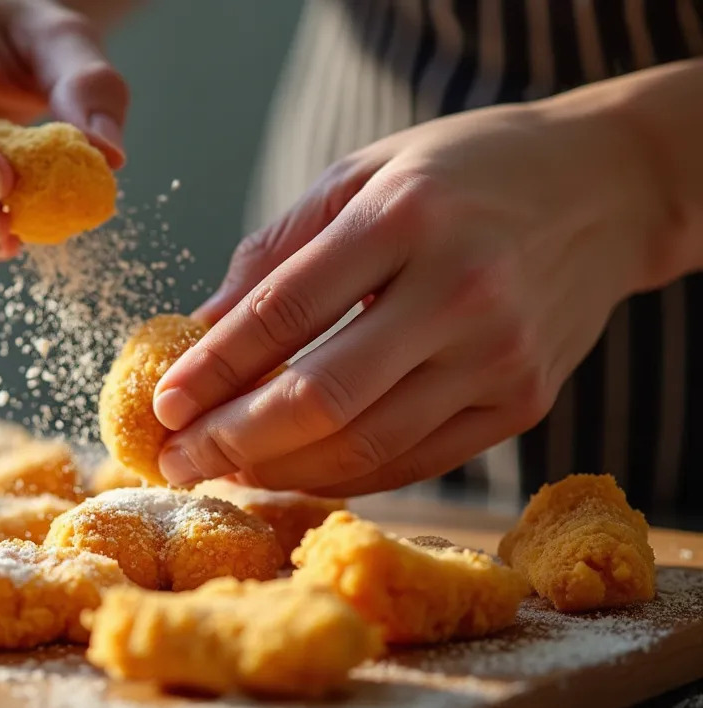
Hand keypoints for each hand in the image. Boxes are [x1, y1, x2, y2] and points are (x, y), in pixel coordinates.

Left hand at [152, 87, 688, 496]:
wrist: (606, 188)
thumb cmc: (461, 173)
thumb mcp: (359, 177)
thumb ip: (274, 256)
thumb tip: (195, 334)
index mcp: (405, 217)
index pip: (283, 313)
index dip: (212, 369)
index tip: (161, 407)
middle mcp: (460, 291)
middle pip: (322, 398)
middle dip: (231, 440)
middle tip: (176, 460)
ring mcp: (499, 356)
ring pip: (365, 446)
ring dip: (278, 469)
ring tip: (223, 468)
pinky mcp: (523, 403)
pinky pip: (413, 461)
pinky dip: (342, 475)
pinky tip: (292, 470)